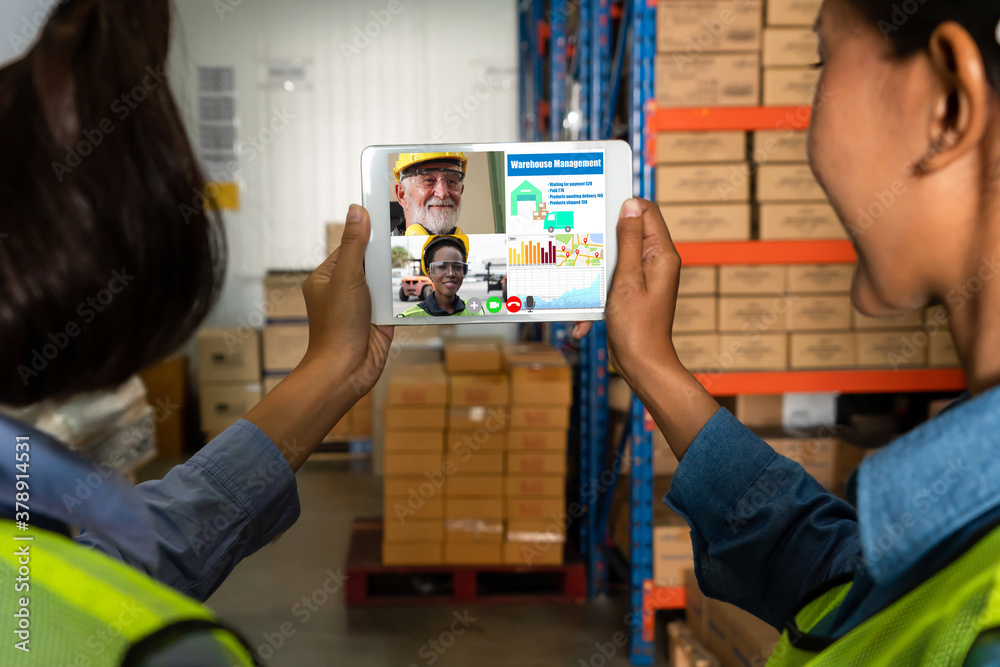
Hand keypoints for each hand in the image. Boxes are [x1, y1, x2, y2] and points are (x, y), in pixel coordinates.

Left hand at [301, 204, 393, 398]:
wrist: (346, 370)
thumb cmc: (336, 327)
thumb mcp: (346, 278)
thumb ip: (355, 245)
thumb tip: (357, 211)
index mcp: (326, 278)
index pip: (351, 247)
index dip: (368, 236)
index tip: (386, 221)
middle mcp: (344, 290)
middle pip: (370, 263)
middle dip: (385, 259)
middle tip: (402, 246)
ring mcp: (362, 305)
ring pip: (384, 282)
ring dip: (394, 279)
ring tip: (410, 269)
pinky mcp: (378, 319)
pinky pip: (394, 301)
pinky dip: (402, 297)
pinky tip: (415, 290)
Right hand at [603, 198, 682, 383]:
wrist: (641, 363)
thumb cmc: (637, 326)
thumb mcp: (628, 278)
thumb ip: (630, 241)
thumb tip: (631, 207)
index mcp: (662, 254)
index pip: (647, 212)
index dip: (625, 207)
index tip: (600, 211)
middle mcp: (656, 262)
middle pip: (628, 233)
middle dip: (604, 242)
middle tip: (583, 249)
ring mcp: (644, 276)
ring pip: (616, 257)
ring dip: (597, 273)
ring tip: (585, 285)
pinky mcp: (633, 290)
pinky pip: (612, 279)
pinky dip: (598, 293)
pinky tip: (588, 315)